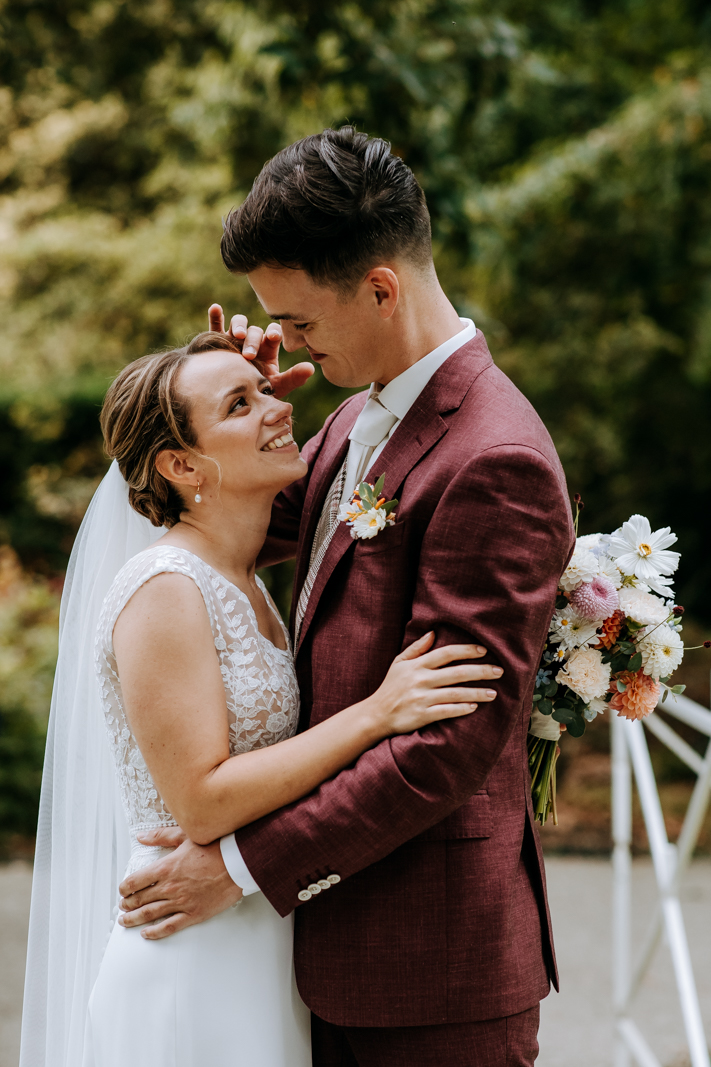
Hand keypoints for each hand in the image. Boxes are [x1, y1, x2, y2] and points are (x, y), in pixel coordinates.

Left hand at [118, 826, 242, 939]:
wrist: (237, 863)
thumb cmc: (214, 847)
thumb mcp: (185, 836)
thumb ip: (160, 836)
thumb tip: (141, 837)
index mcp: (165, 867)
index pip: (135, 881)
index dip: (124, 888)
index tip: (122, 890)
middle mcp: (170, 887)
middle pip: (140, 899)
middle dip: (127, 904)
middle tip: (122, 906)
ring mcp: (181, 902)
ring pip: (150, 914)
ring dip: (134, 919)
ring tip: (125, 921)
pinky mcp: (193, 914)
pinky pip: (169, 926)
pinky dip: (155, 932)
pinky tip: (147, 933)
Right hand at [208, 304, 313, 397]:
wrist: (236, 402)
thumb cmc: (258, 392)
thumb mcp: (277, 386)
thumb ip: (293, 378)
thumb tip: (311, 369)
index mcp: (268, 349)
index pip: (273, 334)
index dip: (274, 332)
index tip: (274, 337)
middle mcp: (252, 341)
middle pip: (255, 330)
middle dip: (253, 340)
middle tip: (249, 354)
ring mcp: (234, 340)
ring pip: (238, 323)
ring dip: (239, 326)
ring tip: (237, 335)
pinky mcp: (218, 342)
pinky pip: (215, 326)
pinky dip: (216, 316)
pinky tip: (215, 308)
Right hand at [368, 632, 502, 736]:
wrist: (375, 715)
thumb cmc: (390, 687)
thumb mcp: (399, 663)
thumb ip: (417, 648)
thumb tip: (434, 632)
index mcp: (416, 665)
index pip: (446, 653)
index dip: (467, 650)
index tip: (484, 650)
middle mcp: (420, 680)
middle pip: (457, 673)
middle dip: (480, 671)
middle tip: (499, 671)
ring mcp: (421, 698)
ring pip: (456, 693)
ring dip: (477, 692)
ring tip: (494, 693)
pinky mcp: (422, 716)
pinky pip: (447, 711)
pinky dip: (462, 709)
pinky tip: (474, 707)